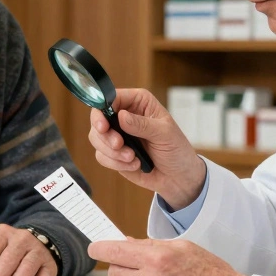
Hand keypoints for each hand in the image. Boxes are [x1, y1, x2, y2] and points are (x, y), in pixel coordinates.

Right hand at [87, 88, 206, 208]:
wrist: (178, 177)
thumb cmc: (176, 149)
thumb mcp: (164, 133)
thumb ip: (142, 124)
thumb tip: (121, 116)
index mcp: (138, 103)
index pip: (112, 98)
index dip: (102, 110)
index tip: (103, 125)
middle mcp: (124, 116)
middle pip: (98, 119)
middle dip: (105, 136)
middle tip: (118, 145)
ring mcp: (117, 135)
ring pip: (96, 138)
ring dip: (112, 152)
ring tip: (132, 158)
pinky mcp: (114, 153)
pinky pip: (102, 156)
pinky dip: (116, 163)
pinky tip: (134, 164)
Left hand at [88, 239, 247, 275]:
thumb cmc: (209, 272)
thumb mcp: (182, 247)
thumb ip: (150, 245)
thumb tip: (126, 244)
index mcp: (157, 258)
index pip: (114, 251)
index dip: (100, 248)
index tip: (95, 248)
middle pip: (114, 273)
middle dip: (122, 267)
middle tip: (137, 266)